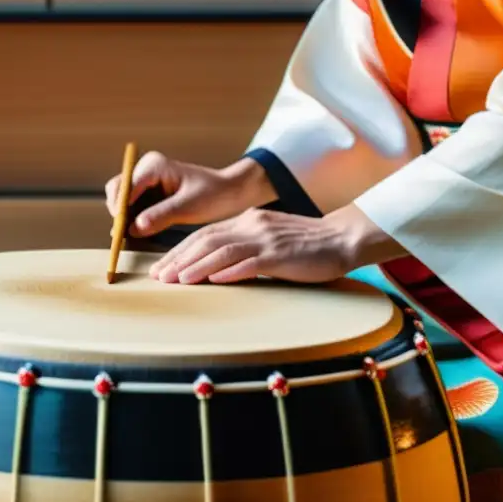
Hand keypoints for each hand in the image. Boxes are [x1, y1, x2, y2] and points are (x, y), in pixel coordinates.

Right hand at [104, 152, 275, 237]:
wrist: (229, 193)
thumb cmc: (214, 194)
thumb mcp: (189, 207)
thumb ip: (161, 216)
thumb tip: (134, 227)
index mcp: (155, 165)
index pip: (127, 185)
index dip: (121, 207)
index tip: (120, 229)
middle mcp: (145, 170)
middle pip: (116, 190)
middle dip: (118, 212)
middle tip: (121, 236)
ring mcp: (145, 182)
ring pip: (120, 200)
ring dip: (122, 218)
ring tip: (127, 238)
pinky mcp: (148, 195)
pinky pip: (131, 208)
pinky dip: (130, 220)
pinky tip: (136, 235)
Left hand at [149, 204, 405, 284]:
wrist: (342, 238)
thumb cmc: (305, 244)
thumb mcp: (267, 239)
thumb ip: (242, 247)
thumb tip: (213, 267)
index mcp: (246, 220)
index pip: (204, 235)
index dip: (179, 251)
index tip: (162, 267)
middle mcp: (252, 225)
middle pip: (207, 241)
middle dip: (180, 259)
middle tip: (160, 277)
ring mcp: (266, 239)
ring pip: (223, 251)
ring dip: (198, 266)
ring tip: (178, 280)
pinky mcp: (282, 255)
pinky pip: (252, 263)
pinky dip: (231, 271)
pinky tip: (215, 280)